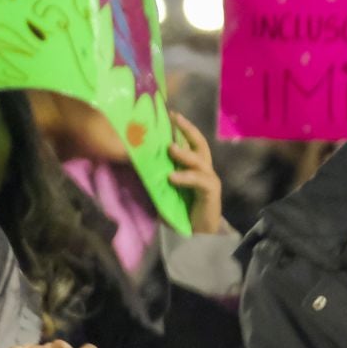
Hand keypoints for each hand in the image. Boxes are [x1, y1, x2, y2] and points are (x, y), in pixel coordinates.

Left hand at [166, 110, 228, 234]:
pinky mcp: (211, 192)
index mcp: (193, 165)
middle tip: (175, 118)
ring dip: (184, 153)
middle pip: (199, 143)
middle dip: (187, 129)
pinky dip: (185, 177)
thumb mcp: (164, 189)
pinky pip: (199, 181)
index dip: (181, 127)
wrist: (196, 234)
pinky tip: (172, 177)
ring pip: (199, 160)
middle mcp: (203, 169)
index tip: (169, 113)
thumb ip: (156, 175)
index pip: (189, 141)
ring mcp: (209, 180)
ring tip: (170, 148)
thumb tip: (135, 161)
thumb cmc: (180, 210)